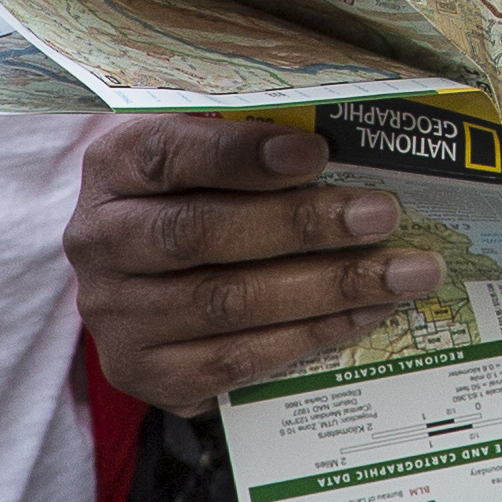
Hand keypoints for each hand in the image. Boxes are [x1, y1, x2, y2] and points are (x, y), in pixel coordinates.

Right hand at [68, 111, 440, 413]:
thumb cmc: (196, 197)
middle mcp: (99, 241)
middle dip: (302, 223)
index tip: (316, 152)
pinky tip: (364, 314)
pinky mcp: (144, 374)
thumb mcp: (205, 151)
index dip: (241, 154)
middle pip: (202, 232)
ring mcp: (117, 316)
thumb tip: (352, 128)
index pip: (169, 155)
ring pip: (228, 302)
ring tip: (402, 272)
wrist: (146, 285)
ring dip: (327, 287)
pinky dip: (309, 337)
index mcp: (113, 167)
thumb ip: (255, 137)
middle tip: (381, 215)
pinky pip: (235, 360)